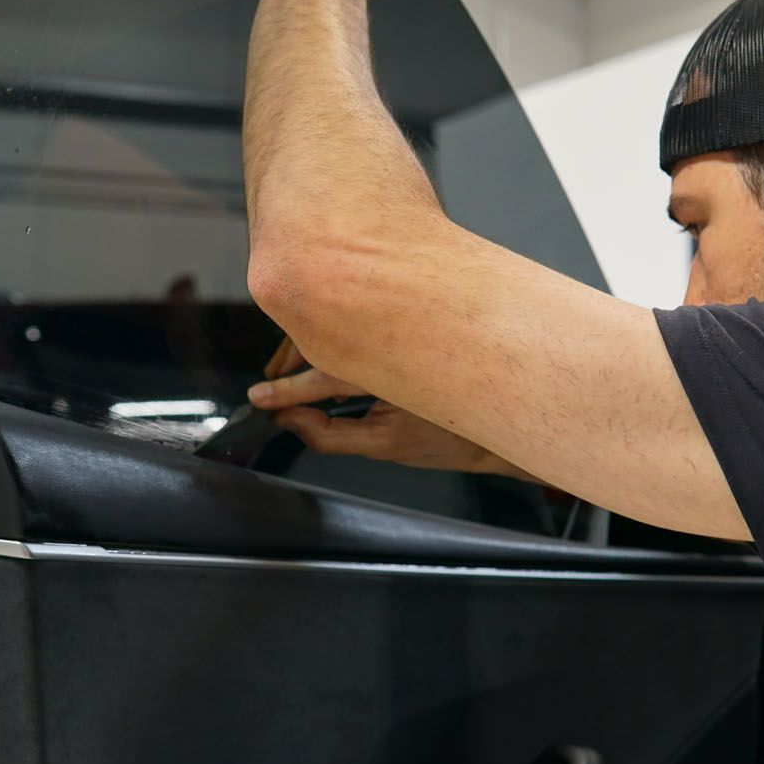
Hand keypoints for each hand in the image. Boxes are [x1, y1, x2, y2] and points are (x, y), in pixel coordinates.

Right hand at [248, 339, 530, 477]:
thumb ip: (330, 435)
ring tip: (288, 371)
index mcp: (378, 367)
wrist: (503, 413)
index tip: (259, 399)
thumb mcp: (385, 445)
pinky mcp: (403, 318)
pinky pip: (356, 318)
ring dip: (306, 343)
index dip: (281, 391)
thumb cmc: (455, 434)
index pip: (316, 378)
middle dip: (287, 361)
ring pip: (334, 321)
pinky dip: (332, 331)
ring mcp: (394, 322)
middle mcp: (384, 335)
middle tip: (269, 385)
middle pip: (318, 336)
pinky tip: (323, 350)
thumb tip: (292, 420)